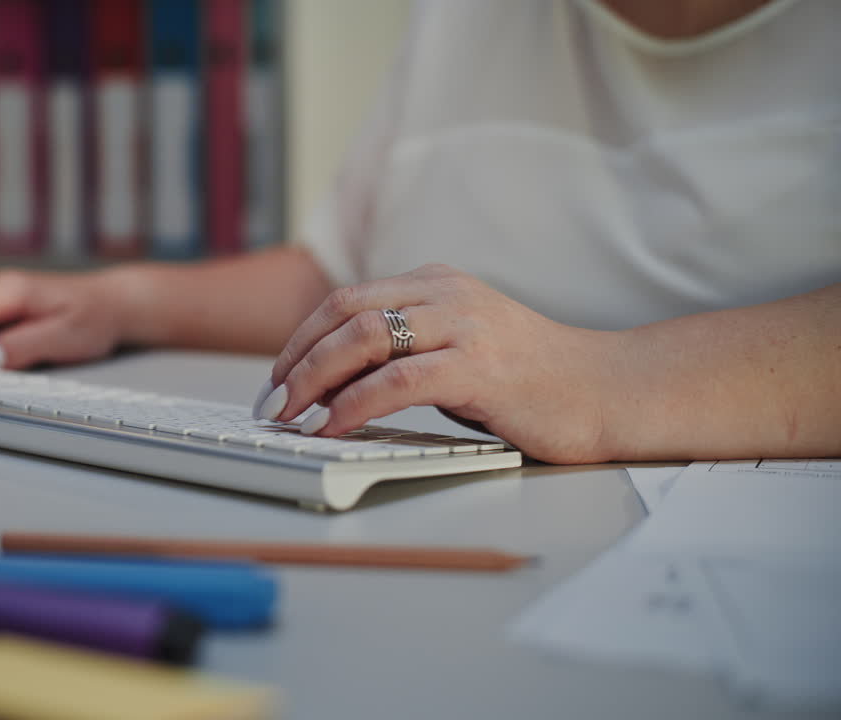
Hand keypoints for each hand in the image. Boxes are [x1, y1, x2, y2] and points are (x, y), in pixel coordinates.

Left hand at [252, 264, 627, 463]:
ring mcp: (464, 326)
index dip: (301, 338)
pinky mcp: (478, 368)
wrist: (606, 391)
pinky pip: (396, 381)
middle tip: (271, 401)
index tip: (277, 376)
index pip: (347, 299)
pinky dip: (353, 406)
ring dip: (313, 380)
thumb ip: (405, 348)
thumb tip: (333, 379)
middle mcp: (446, 294)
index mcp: (437, 282)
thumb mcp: (458, 345)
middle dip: (296, 360)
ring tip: (290, 414)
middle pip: (344, 314)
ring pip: (362, 339)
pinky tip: (332, 426)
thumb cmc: (530, 378)